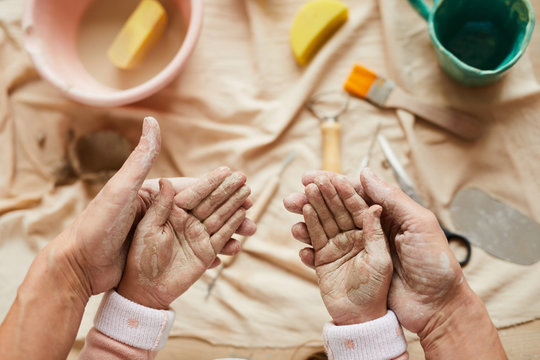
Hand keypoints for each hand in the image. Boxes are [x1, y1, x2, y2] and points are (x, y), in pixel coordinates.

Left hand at [53, 117, 254, 301]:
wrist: (80, 265)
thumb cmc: (99, 223)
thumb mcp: (122, 188)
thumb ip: (142, 157)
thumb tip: (152, 119)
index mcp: (156, 196)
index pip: (195, 189)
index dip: (220, 187)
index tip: (242, 182)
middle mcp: (163, 214)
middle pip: (206, 211)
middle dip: (232, 211)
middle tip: (253, 214)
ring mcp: (165, 236)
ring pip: (205, 232)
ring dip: (228, 233)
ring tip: (247, 237)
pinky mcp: (165, 257)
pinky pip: (196, 252)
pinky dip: (214, 252)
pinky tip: (228, 255)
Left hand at [117, 170, 251, 308]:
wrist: (140, 289)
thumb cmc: (138, 256)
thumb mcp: (146, 228)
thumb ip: (159, 205)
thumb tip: (166, 181)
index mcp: (171, 210)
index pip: (195, 192)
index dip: (211, 182)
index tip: (227, 171)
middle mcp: (186, 221)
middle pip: (212, 203)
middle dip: (228, 192)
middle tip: (245, 181)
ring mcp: (196, 237)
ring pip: (220, 219)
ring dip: (235, 209)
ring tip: (248, 198)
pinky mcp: (204, 254)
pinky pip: (221, 239)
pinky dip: (232, 230)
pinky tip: (242, 218)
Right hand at [284, 169, 462, 331]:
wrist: (436, 306)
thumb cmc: (434, 263)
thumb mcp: (418, 223)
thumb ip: (391, 197)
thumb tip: (365, 173)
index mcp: (384, 215)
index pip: (352, 194)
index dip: (330, 184)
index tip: (310, 177)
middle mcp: (366, 230)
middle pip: (332, 210)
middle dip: (310, 202)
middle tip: (291, 199)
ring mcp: (356, 250)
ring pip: (324, 232)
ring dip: (306, 225)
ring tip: (293, 223)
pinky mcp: (349, 271)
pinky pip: (323, 258)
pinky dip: (309, 252)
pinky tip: (302, 248)